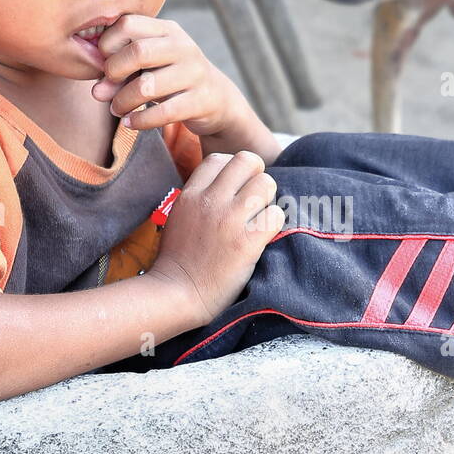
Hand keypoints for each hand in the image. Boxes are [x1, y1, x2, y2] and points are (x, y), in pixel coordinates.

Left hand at [91, 14, 243, 137]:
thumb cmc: (170, 79)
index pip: (127, 24)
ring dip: (123, 101)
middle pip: (138, 51)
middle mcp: (183, 46)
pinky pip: (163, 113)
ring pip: (147, 86)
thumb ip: (118, 75)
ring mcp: (194, 73)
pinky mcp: (200, 101)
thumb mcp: (147, 68)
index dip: (107, 44)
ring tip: (116, 109)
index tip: (104, 64)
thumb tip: (97, 92)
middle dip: (114, 72)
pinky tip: (129, 123)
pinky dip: (139, 121)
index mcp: (167, 30)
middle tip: (107, 87)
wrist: (215, 99)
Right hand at [147, 151, 284, 326]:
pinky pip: (276, 215)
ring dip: (268, 200)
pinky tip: (263, 236)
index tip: (236, 189)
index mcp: (190, 194)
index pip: (219, 158)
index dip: (234, 170)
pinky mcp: (246, 242)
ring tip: (260, 219)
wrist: (177, 295)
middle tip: (255, 199)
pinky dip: (275, 224)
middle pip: (247, 161)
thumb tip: (225, 185)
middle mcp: (209, 200)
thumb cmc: (178, 261)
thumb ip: (199, 198)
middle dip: (257, 176)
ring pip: (266, 183)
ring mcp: (228, 220)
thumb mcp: (179, 218)